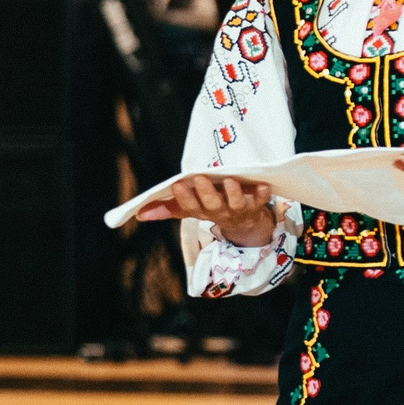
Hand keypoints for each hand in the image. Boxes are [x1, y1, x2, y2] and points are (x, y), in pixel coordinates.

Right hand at [136, 174, 277, 246]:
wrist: (247, 226)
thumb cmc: (214, 210)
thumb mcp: (190, 210)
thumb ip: (166, 209)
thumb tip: (140, 213)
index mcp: (201, 212)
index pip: (189, 207)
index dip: (184, 198)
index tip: (177, 185)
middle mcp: (219, 213)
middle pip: (212, 206)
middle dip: (206, 194)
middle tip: (200, 179)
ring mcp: (238, 210)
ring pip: (236, 204)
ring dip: (233, 194)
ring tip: (230, 181)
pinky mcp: (256, 206)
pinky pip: (261, 201)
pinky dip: (262, 195)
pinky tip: (264, 187)